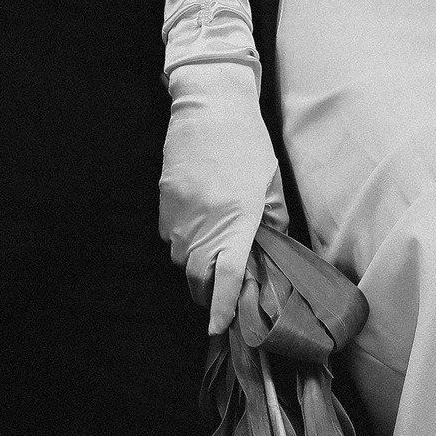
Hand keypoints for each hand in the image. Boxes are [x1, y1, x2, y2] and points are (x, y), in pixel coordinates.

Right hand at [159, 59, 288, 334]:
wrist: (207, 106)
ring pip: (181, 260)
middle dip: (208, 293)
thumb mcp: (270, 184)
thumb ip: (272, 223)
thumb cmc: (247, 143)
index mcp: (238, 219)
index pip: (229, 276)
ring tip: (213, 249)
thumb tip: (272, 254)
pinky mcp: (163, 205)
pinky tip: (198, 223)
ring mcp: (179, 215)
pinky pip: (170, 238)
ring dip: (196, 265)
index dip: (224, 307)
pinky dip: (183, 242)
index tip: (219, 329)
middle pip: (198, 279)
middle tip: (223, 292)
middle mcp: (204, 223)